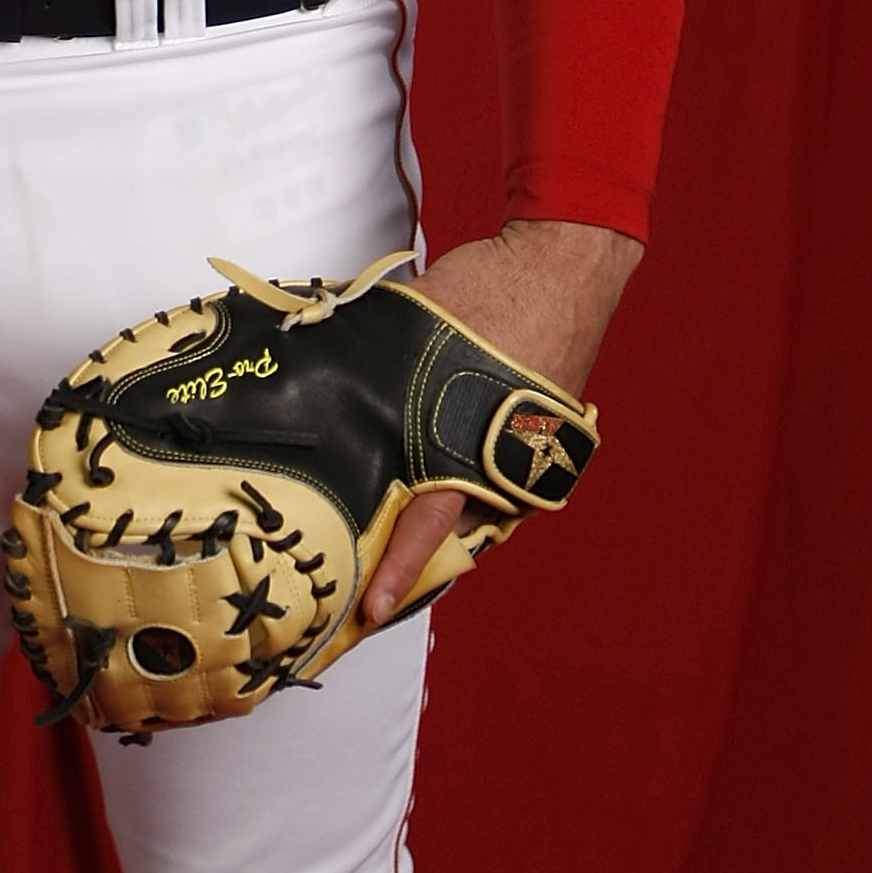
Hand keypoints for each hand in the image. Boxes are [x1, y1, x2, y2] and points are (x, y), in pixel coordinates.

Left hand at [360, 217, 639, 628]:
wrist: (562, 264)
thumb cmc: (491, 291)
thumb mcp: (417, 323)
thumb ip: (372, 358)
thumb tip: (309, 355)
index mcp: (467, 443)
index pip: (427, 522)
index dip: (397, 568)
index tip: (372, 608)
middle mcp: (501, 462)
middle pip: (454, 530)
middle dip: (414, 557)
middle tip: (372, 587)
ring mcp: (522, 453)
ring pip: (476, 509)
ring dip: (441, 524)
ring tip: (397, 551)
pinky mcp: (533, 439)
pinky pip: (494, 479)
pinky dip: (468, 490)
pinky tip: (439, 493)